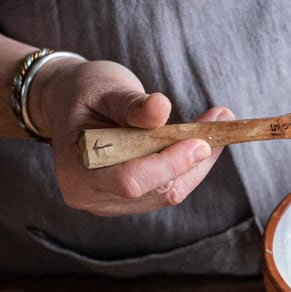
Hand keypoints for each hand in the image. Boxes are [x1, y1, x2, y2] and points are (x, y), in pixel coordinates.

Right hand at [31, 59, 229, 215]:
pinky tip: (202, 140)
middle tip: (221, 120)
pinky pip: (168, 188)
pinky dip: (188, 165)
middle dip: (194, 159)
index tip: (201, 142)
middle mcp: (92, 196)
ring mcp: (111, 203)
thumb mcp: (104, 88)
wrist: (69, 104)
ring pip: (169, 192)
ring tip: (217, 124)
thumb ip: (131, 104)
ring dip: (198, 161)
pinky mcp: (130, 201)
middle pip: (157, 190)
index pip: (131, 180)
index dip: (169, 164)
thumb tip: (160, 108)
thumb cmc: (84, 93)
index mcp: (77, 171)